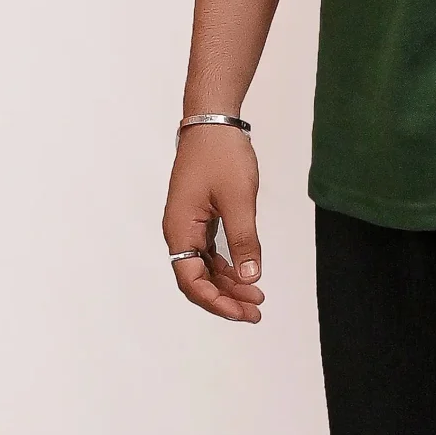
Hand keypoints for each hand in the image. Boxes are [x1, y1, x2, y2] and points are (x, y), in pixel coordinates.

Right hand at [163, 125, 266, 322]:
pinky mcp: (199, 218)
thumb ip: (244, 240)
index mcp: (179, 230)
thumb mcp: (238, 200)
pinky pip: (209, 252)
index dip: (216, 301)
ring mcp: (188, 225)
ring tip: (256, 297)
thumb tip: (250, 277)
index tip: (242, 312)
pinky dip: (227, 266)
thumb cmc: (220, 154)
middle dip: (225, 298)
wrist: (213, 122)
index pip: (191, 281)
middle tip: (256, 311)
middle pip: (197, 279)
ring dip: (228, 284)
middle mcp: (179, 231)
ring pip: (205, 268)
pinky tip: (245, 273)